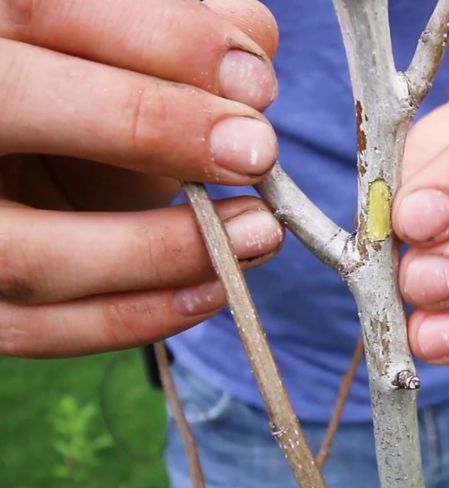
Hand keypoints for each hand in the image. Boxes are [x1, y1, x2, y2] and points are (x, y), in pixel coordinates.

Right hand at [0, 0, 282, 356]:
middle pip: (11, 102)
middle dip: (148, 124)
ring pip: (25, 252)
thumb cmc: (90, 98)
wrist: (36, 162)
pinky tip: (213, 291)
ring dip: (161, 251)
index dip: (161, 39)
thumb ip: (180, 36)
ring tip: (259, 234)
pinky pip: (38, 330)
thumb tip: (253, 62)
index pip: (45, 8)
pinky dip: (134, 318)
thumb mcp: (124, 55)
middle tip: (256, 152)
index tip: (256, 81)